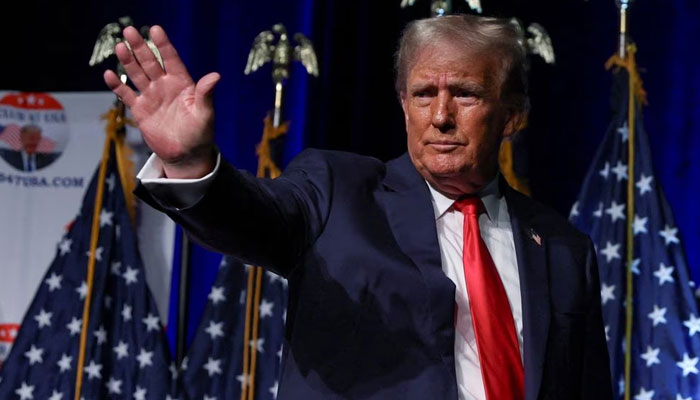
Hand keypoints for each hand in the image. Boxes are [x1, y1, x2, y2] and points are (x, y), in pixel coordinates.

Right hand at [104, 25, 219, 178]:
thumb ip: (205, 94)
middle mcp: (165, 86)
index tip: (155, 29)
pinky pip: (127, 94)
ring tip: (120, 47)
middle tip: (129, 31)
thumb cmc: (200, 134)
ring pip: (137, 74)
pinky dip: (117, 86)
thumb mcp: (205, 114)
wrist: (186, 155)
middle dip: (140, 47)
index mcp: (182, 83)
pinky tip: (109, 75)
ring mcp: (151, 96)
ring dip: (128, 61)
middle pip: (150, 62)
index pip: (171, 59)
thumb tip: (215, 76)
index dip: (164, 44)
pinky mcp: (140, 110)